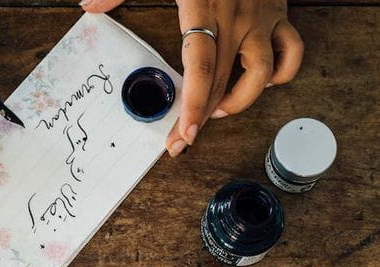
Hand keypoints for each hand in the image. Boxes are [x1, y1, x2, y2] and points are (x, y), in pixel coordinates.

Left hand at [82, 0, 303, 155]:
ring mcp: (260, 18)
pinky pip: (290, 52)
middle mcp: (235, 19)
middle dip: (201, 118)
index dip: (193, 105)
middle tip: (182, 140)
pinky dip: (281, 73)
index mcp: (202, 9)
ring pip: (262, 74)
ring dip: (241, 100)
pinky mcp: (278, 14)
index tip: (184, 134)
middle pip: (221, 82)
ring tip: (218, 110)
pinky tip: (262, 82)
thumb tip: (89, 5)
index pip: (200, 69)